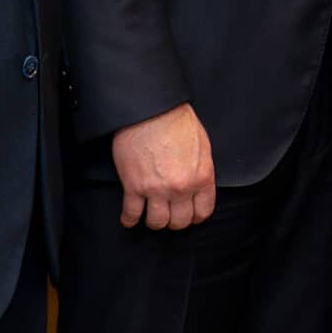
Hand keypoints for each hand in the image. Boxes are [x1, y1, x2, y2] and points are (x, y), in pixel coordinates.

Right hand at [113, 102, 216, 229]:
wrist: (151, 109)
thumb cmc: (176, 120)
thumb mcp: (202, 145)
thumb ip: (200, 169)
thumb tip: (197, 183)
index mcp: (202, 177)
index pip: (202, 212)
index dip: (194, 217)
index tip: (188, 216)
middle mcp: (181, 188)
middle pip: (179, 222)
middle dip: (174, 221)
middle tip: (168, 214)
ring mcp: (157, 189)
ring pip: (157, 223)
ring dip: (154, 221)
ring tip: (149, 215)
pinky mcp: (133, 186)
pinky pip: (131, 214)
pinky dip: (129, 219)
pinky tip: (129, 218)